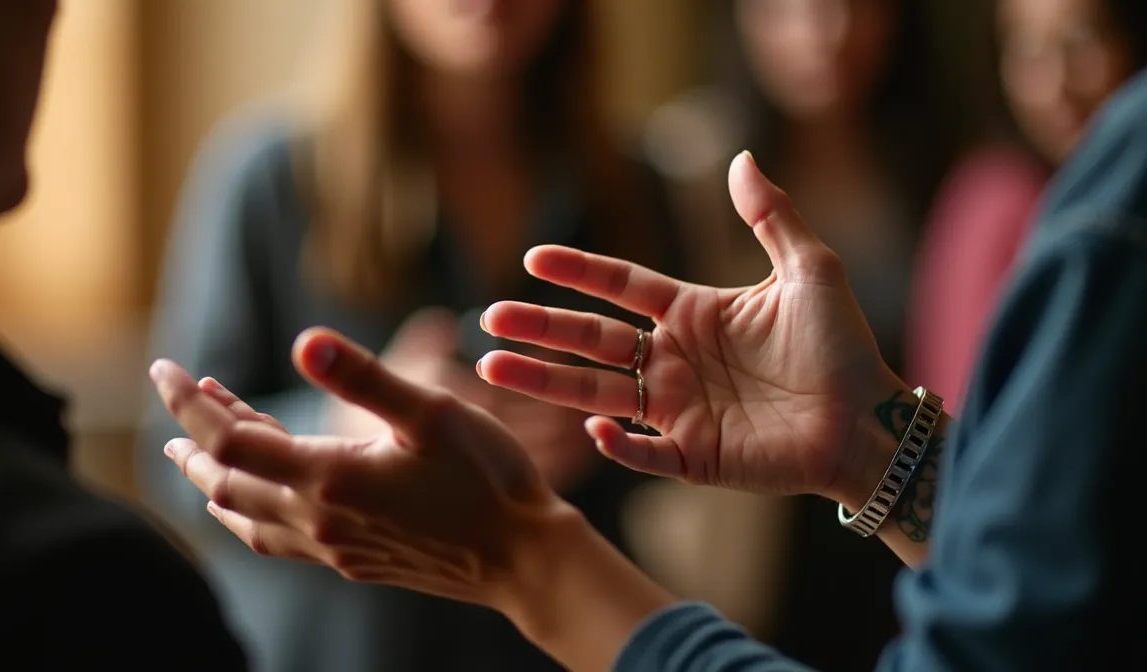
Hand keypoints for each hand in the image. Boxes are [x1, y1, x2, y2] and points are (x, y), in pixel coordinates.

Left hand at [148, 329, 572, 609]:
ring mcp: (332, 548)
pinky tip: (251, 504)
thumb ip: (364, 377)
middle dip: (189, 438)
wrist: (523, 559)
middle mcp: (318, 520)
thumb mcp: (432, 412)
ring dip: (211, 479)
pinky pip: (275, 540)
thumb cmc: (487, 478)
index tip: (164, 369)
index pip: (228, 438)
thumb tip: (305, 342)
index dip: (188, 403)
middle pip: (224, 480)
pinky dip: (245, 513)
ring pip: (244, 516)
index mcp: (329, 478)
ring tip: (189, 453)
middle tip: (178, 396)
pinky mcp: (351, 562)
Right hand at [477, 151, 906, 503]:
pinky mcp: (694, 458)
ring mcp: (679, 411)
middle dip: (540, 328)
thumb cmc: (843, 347)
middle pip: (592, 340)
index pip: (620, 288)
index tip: (533, 258)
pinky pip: (645, 453)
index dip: (578, 273)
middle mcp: (674, 361)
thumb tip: (740, 158)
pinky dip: (620, 444)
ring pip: (597, 393)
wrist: (869, 420)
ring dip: (545, 381)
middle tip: (490, 317)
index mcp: (692, 314)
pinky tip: (595, 426)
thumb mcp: (809, 270)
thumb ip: (771, 216)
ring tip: (493, 367)